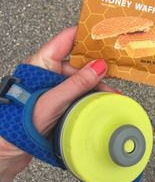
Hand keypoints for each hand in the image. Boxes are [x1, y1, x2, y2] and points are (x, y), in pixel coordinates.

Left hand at [0, 27, 114, 181]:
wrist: (11, 147)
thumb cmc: (21, 121)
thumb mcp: (53, 100)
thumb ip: (77, 83)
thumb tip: (98, 67)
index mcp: (43, 62)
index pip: (67, 39)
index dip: (85, 34)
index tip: (104, 33)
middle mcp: (50, 70)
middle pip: (79, 60)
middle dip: (97, 65)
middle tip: (116, 66)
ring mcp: (57, 84)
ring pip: (82, 77)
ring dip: (97, 83)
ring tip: (111, 92)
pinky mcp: (61, 97)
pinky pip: (80, 90)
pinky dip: (93, 94)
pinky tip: (103, 99)